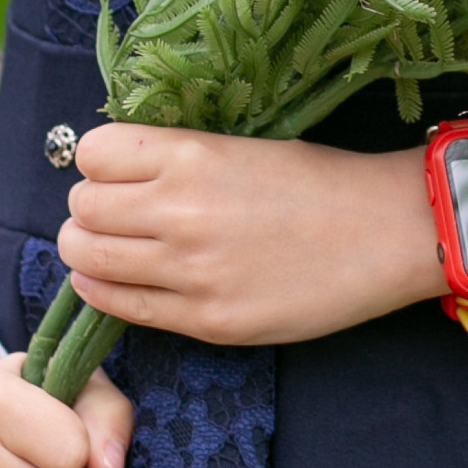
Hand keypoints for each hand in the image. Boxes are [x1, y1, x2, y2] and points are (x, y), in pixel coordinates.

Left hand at [58, 126, 444, 346]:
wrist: (385, 233)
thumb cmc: (320, 181)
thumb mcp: (242, 147)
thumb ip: (178, 160)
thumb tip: (115, 172)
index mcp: (192, 156)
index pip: (92, 153)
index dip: (98, 162)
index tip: (114, 171)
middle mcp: (180, 211)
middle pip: (82, 207)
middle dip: (91, 208)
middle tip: (115, 213)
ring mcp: (190, 272)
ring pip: (88, 258)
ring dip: (91, 250)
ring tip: (116, 248)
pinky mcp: (205, 320)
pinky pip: (120, 307)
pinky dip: (106, 291)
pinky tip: (122, 280)